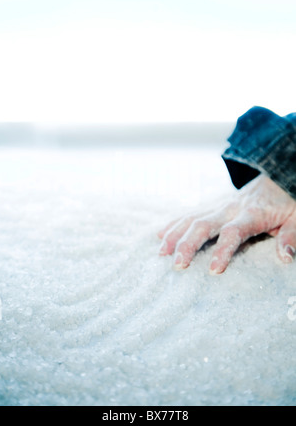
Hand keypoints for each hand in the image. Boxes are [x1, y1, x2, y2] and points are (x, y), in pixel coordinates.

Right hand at [158, 175, 295, 273]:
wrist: (276, 173)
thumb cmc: (287, 200)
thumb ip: (291, 236)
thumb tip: (285, 258)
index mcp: (252, 214)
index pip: (233, 232)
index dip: (222, 251)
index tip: (213, 271)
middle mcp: (230, 208)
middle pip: (203, 224)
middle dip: (187, 244)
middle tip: (177, 265)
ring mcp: (219, 205)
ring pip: (191, 217)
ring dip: (174, 234)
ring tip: (161, 253)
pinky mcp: (213, 204)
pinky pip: (189, 213)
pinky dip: (174, 223)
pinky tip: (160, 234)